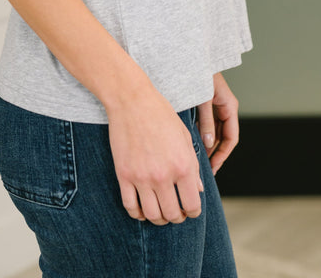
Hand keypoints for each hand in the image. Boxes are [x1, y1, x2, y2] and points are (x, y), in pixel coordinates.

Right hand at [107, 87, 203, 225]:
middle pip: (172, 215)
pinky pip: (130, 206)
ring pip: (152, 215)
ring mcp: (141, 177)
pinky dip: (138, 214)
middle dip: (176, 217)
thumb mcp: (184, 137)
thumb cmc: (161, 114)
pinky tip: (142, 209)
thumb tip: (197, 189)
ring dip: (158, 219)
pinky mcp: (123, 175)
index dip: (193, 212)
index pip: (192, 206)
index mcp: (183, 165)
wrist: (132, 100)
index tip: (189, 210)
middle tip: (175, 213)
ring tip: (160, 212)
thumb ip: (193, 165)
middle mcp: (163, 175)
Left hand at [197, 73, 239, 175]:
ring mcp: (218, 107)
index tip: (214, 167)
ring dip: (208, 145)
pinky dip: (203, 135)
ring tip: (199, 160)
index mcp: (230, 107)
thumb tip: (209, 144)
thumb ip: (207, 122)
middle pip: (224, 138)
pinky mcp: (208, 105)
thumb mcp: (204, 99)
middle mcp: (226, 109)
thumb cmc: (200, 74)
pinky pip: (208, 125)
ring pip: (216, 132)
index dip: (223, 155)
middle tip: (205, 169)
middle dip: (215, 153)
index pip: (231, 138)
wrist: (193, 57)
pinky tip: (193, 143)